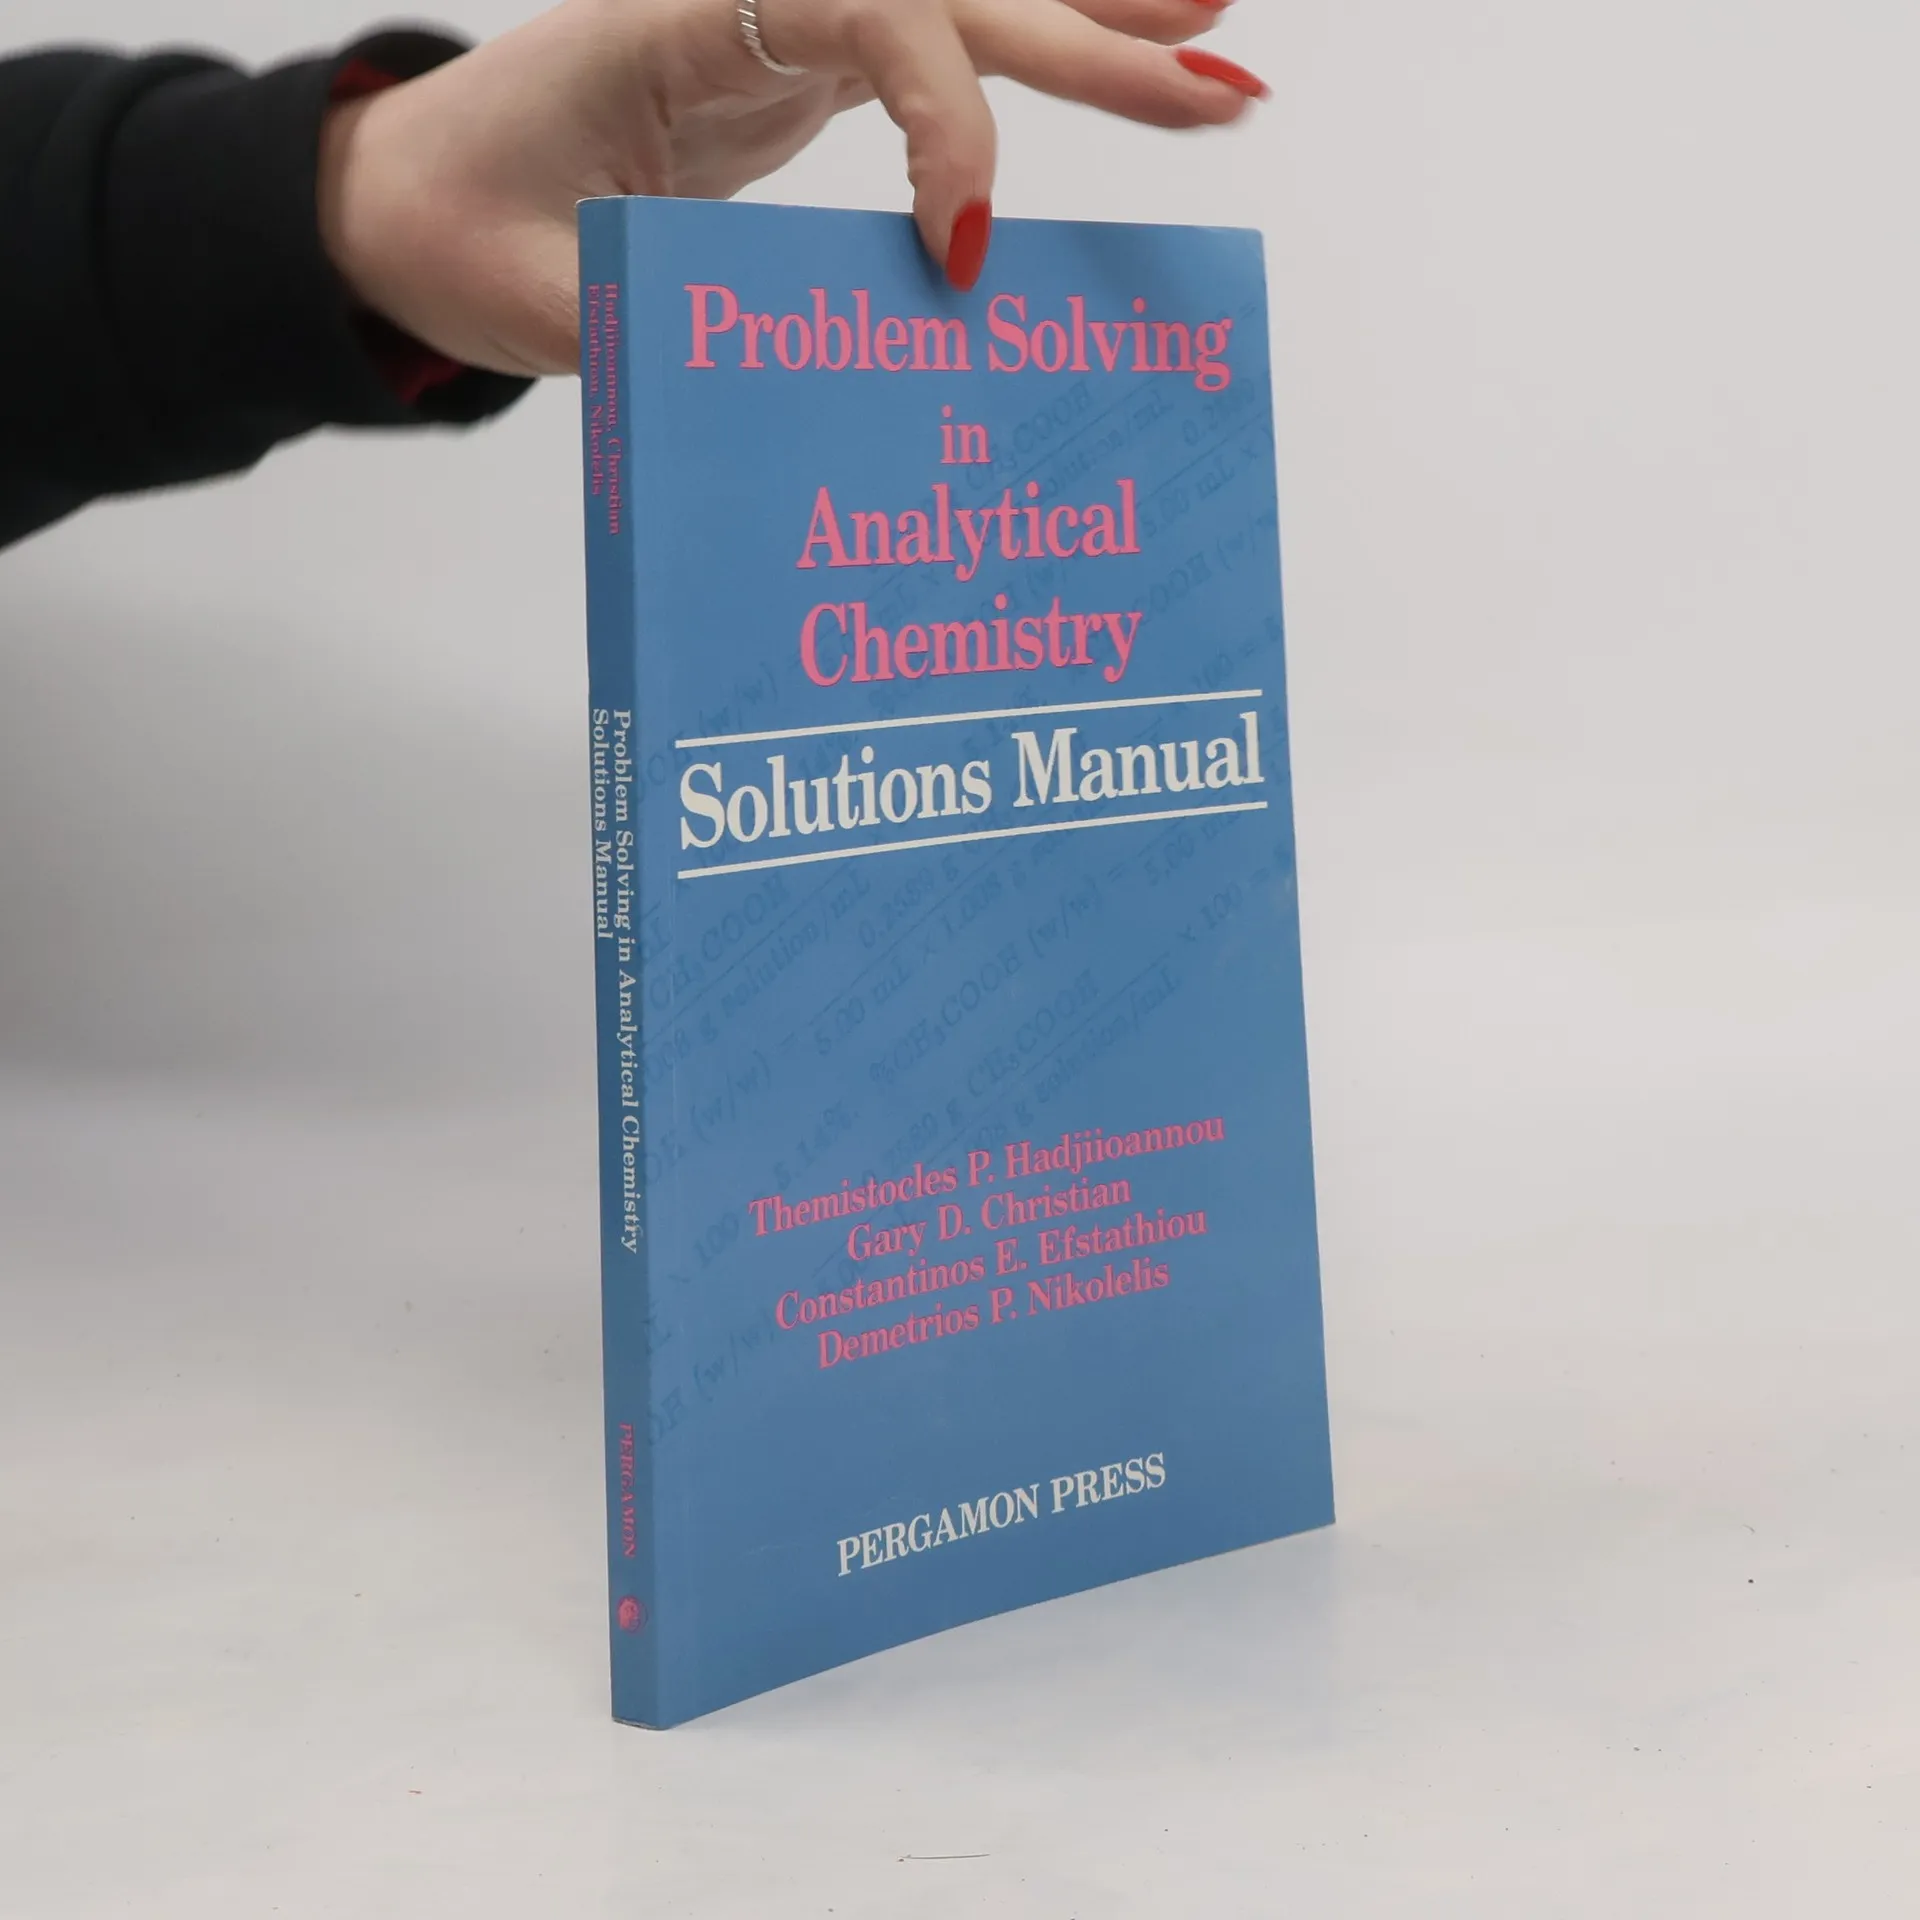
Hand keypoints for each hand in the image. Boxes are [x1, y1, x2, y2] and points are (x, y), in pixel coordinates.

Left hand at [316, 0, 1267, 377]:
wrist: (416, 193)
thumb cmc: (462, 225)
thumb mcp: (546, 297)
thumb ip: (661, 326)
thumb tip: (796, 384)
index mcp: (679, 18)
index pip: (863, 10)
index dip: (943, 119)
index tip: (963, 250)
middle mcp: (749, 0)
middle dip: (1090, 35)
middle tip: (1216, 91)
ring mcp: (785, 31)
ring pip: (963, 1)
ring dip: (1095, 22)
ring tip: (1223, 53)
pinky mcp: (802, 73)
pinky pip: (939, 53)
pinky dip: (1029, 68)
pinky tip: (1125, 63)